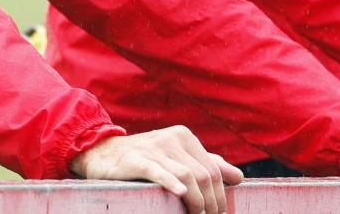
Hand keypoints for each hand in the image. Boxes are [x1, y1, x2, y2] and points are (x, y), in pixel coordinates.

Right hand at [70, 126, 242, 213]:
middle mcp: (171, 138)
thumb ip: (206, 164)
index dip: (220, 196)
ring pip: (187, 176)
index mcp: (184, 136)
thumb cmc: (143, 158)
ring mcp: (153, 148)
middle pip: (203, 175)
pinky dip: (171, 183)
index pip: (213, 170)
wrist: (101, 153)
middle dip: (211, 203)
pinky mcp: (135, 159)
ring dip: (197, 202)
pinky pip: (158, 171)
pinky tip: (180, 194)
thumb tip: (238, 177)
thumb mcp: (176, 157)